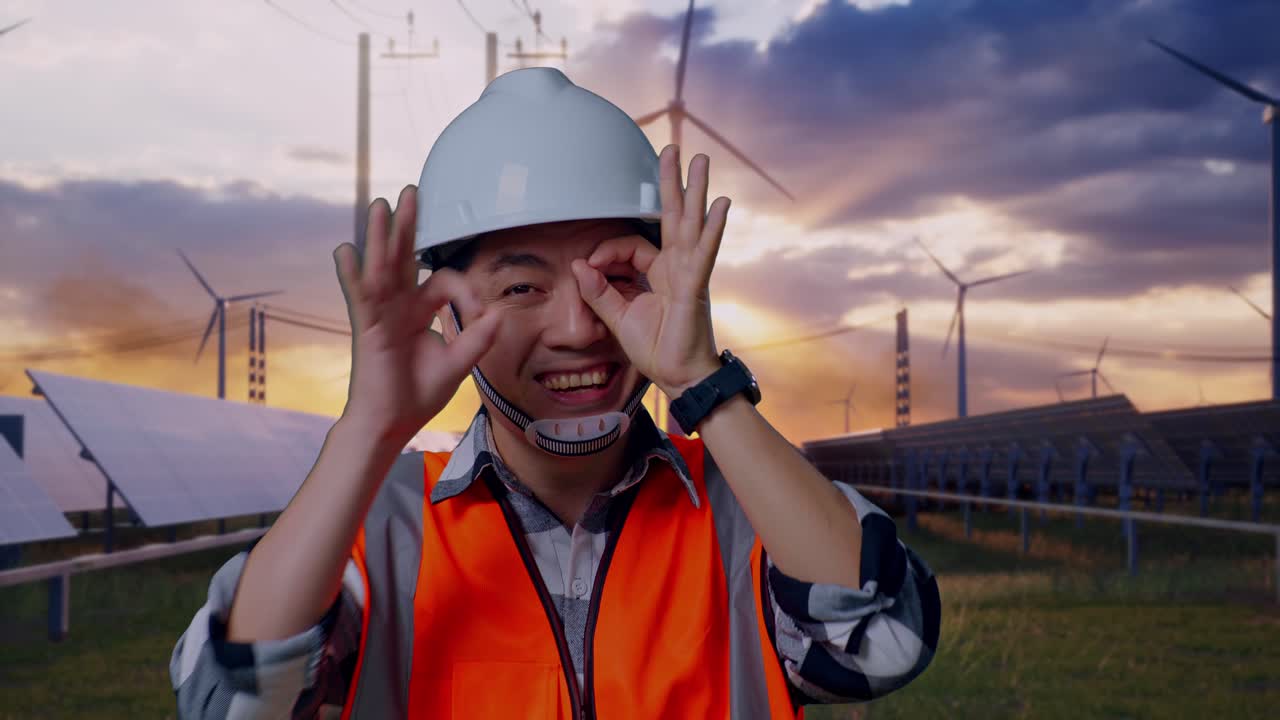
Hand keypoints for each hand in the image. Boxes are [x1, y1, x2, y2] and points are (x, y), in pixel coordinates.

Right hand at [333, 186, 502, 446]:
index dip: (467, 292)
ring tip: (381, 205)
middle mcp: (397, 306)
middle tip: (411, 192)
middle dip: (408, 225)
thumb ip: (478, 337)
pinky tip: (346, 250)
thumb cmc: (418, 394)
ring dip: (380, 235)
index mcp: (418, 311)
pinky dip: (351, 273)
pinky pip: (358, 295)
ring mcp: (380, 314)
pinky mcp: (367, 327)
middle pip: (403, 257)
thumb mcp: (458, 363)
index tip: (482, 313)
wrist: (392, 422)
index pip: (443, 282)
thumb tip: (500, 313)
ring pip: (381, 267)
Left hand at [571, 145, 727, 396]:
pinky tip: (720, 204)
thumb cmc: (657, 349)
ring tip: (700, 160)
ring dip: (693, 190)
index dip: (605, 252)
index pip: (630, 245)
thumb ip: (598, 291)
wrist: (680, 376)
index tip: (589, 268)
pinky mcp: (695, 286)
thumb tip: (578, 265)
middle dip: (670, 182)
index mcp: (658, 273)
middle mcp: (676, 267)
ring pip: (690, 224)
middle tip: (671, 149)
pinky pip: (703, 252)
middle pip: (672, 216)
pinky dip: (711, 228)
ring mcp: (689, 273)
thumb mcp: (617, 318)